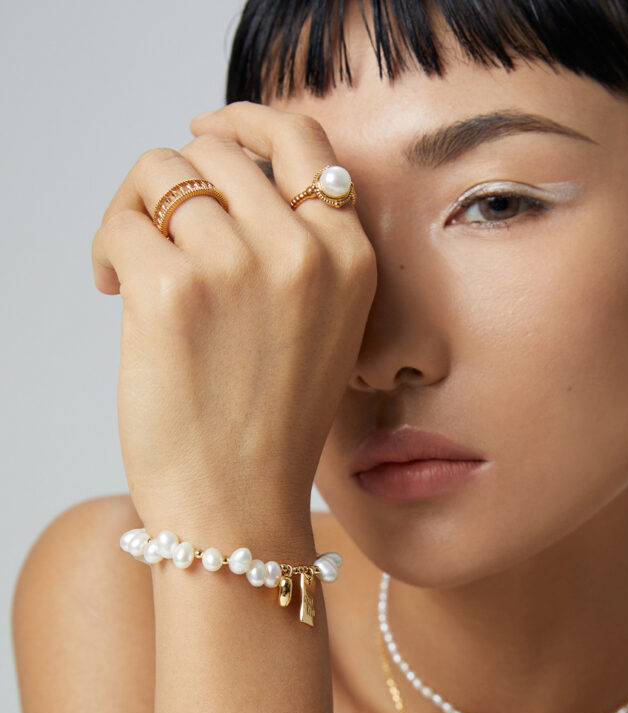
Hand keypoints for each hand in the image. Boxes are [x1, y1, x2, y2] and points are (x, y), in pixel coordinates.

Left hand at [92, 102, 376, 533]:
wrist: (240, 504)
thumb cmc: (270, 424)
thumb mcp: (319, 325)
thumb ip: (292, 248)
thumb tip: (216, 177)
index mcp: (348, 257)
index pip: (303, 140)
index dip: (247, 122)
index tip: (206, 129)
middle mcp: (303, 250)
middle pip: (218, 151)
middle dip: (176, 181)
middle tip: (155, 230)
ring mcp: (239, 266)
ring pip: (163, 174)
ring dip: (136, 213)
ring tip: (131, 271)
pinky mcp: (174, 290)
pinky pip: (124, 222)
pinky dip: (108, 248)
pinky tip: (114, 292)